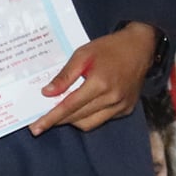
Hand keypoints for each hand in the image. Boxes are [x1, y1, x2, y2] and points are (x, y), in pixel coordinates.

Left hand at [29, 22, 158, 135]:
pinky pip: (102, 119)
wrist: (139, 47)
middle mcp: (112, 98)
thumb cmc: (108, 48)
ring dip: (73, 120)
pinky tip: (81, 107)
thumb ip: (64, 76)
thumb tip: (47, 93)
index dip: (51, 118)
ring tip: (61, 112)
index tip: (36, 128)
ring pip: (90, 123)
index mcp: (99, 83)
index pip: (69, 106)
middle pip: (78, 117)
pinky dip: (88, 116)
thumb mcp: (82, 55)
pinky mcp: (126, 109)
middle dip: (58, 121)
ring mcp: (121, 106)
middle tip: (42, 121)